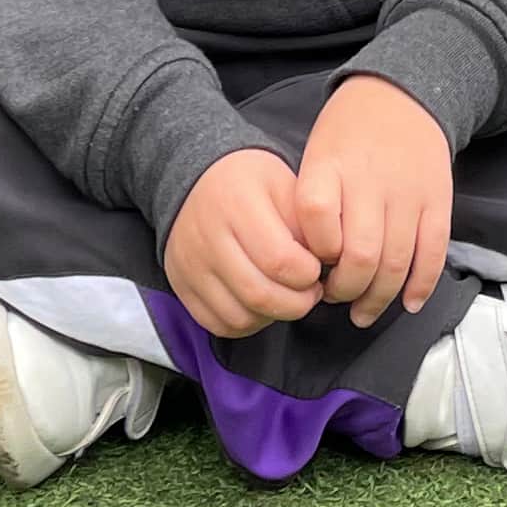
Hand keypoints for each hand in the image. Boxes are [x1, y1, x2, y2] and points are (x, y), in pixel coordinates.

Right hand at [163, 148, 322, 336]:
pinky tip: (260, 304)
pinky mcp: (181, 285)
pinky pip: (219, 324)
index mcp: (236, 202)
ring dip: (273, 316)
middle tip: (309, 291)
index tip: (316, 268)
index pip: (281, 261)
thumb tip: (325, 265)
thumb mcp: (282, 183)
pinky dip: (247, 323)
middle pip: (259, 295)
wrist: (198, 182)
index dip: (308, 274)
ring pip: (240, 317)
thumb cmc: (249, 184)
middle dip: (297, 303)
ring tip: (285, 295)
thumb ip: (305, 223)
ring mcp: (189, 264)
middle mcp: (207, 236)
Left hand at [292, 74, 453, 326]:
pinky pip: (433, 255)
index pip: (316, 218)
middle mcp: (371, 180)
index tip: (310, 262)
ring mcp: (409, 193)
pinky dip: (420, 287)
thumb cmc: (349, 130)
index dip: (313, 251)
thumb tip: (308, 263)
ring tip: (362, 310)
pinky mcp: (438, 202)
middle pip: (359, 255)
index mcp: (331, 165)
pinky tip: (407, 302)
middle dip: (344, 290)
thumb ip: (312, 203)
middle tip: (335, 296)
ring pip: (396, 264)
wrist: (402, 94)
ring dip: (378, 298)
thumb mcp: (315, 153)